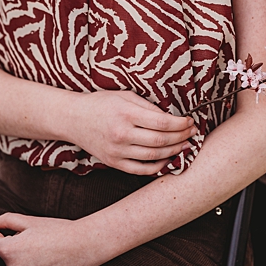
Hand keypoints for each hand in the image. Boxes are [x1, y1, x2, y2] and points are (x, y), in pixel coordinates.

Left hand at [0, 213, 101, 265]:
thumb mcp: (28, 221)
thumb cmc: (56, 232)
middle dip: (10, 245)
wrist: (83, 246)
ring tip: (39, 248)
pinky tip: (44, 258)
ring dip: (19, 256)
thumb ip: (5, 221)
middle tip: (30, 238)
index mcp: (10, 252)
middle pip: (3, 255)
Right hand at [71, 89, 196, 174]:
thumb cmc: (100, 103)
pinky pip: (141, 169)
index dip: (180, 124)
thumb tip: (172, 117)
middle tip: (192, 133)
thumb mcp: (124, 96)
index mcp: (126, 113)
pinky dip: (158, 166)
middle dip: (181, 137)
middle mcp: (122, 133)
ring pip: (154, 156)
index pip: (162, 122)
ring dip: (174, 151)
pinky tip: (167, 159)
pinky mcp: (113, 162)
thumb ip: (148, 106)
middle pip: (161, 140)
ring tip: (184, 145)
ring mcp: (117, 150)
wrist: (73, 118)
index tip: (190, 121)